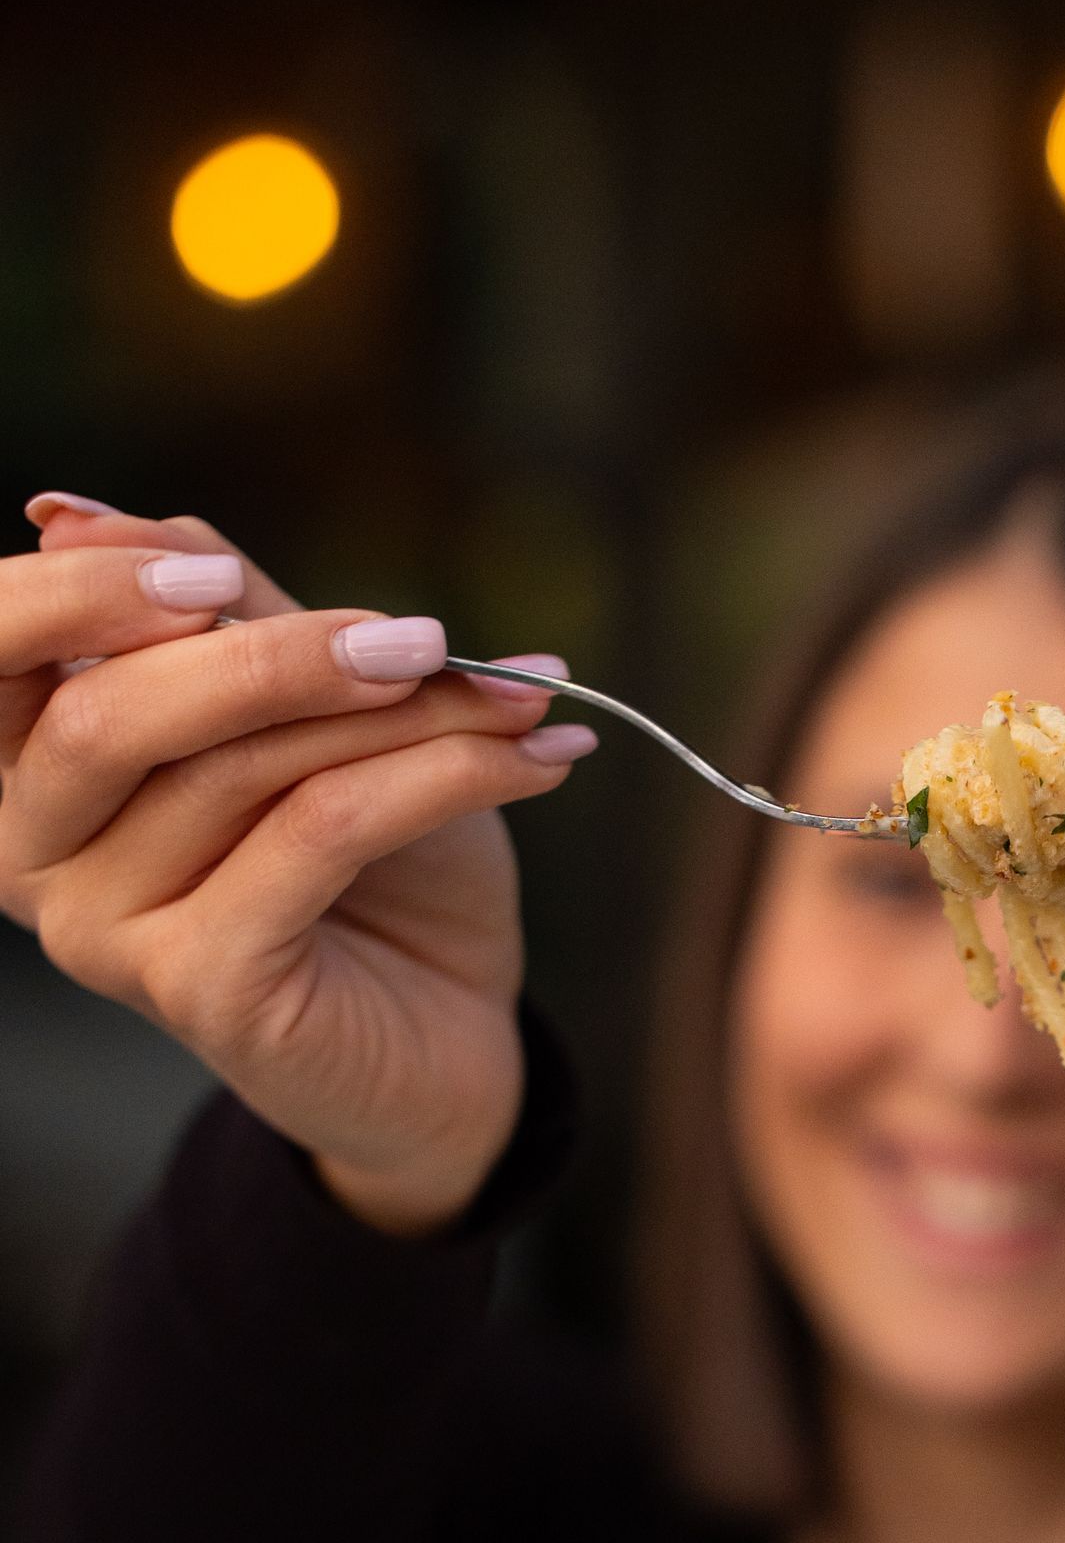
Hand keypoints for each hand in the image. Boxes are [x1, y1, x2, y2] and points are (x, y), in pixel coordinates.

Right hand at [0, 497, 592, 1231]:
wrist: (449, 1030)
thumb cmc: (376, 863)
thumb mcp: (310, 712)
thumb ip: (222, 619)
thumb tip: (81, 512)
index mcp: (33, 763)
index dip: (88, 592)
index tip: (221, 571)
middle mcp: (34, 851)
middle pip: (110, 711)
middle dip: (276, 654)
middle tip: (425, 637)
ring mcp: (105, 932)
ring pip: (242, 771)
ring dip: (405, 715)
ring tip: (520, 699)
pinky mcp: (201, 988)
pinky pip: (318, 836)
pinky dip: (440, 778)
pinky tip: (536, 761)